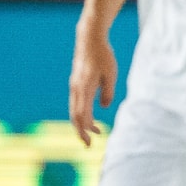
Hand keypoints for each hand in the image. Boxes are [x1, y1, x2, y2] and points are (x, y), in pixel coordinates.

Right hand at [68, 29, 116, 145]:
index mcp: (83, 88)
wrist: (89, 40)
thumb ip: (107, 92)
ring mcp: (74, 86)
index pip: (81, 115)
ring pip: (74, 110)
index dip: (84, 130)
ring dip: (82, 123)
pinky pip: (76, 103)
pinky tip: (91, 117)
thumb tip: (103, 108)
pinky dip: (82, 113)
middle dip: (81, 131)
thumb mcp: (111, 74)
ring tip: (95, 131)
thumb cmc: (103, 56)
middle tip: (88, 145)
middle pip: (74, 115)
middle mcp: (75, 89)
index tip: (90, 141)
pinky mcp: (76, 83)